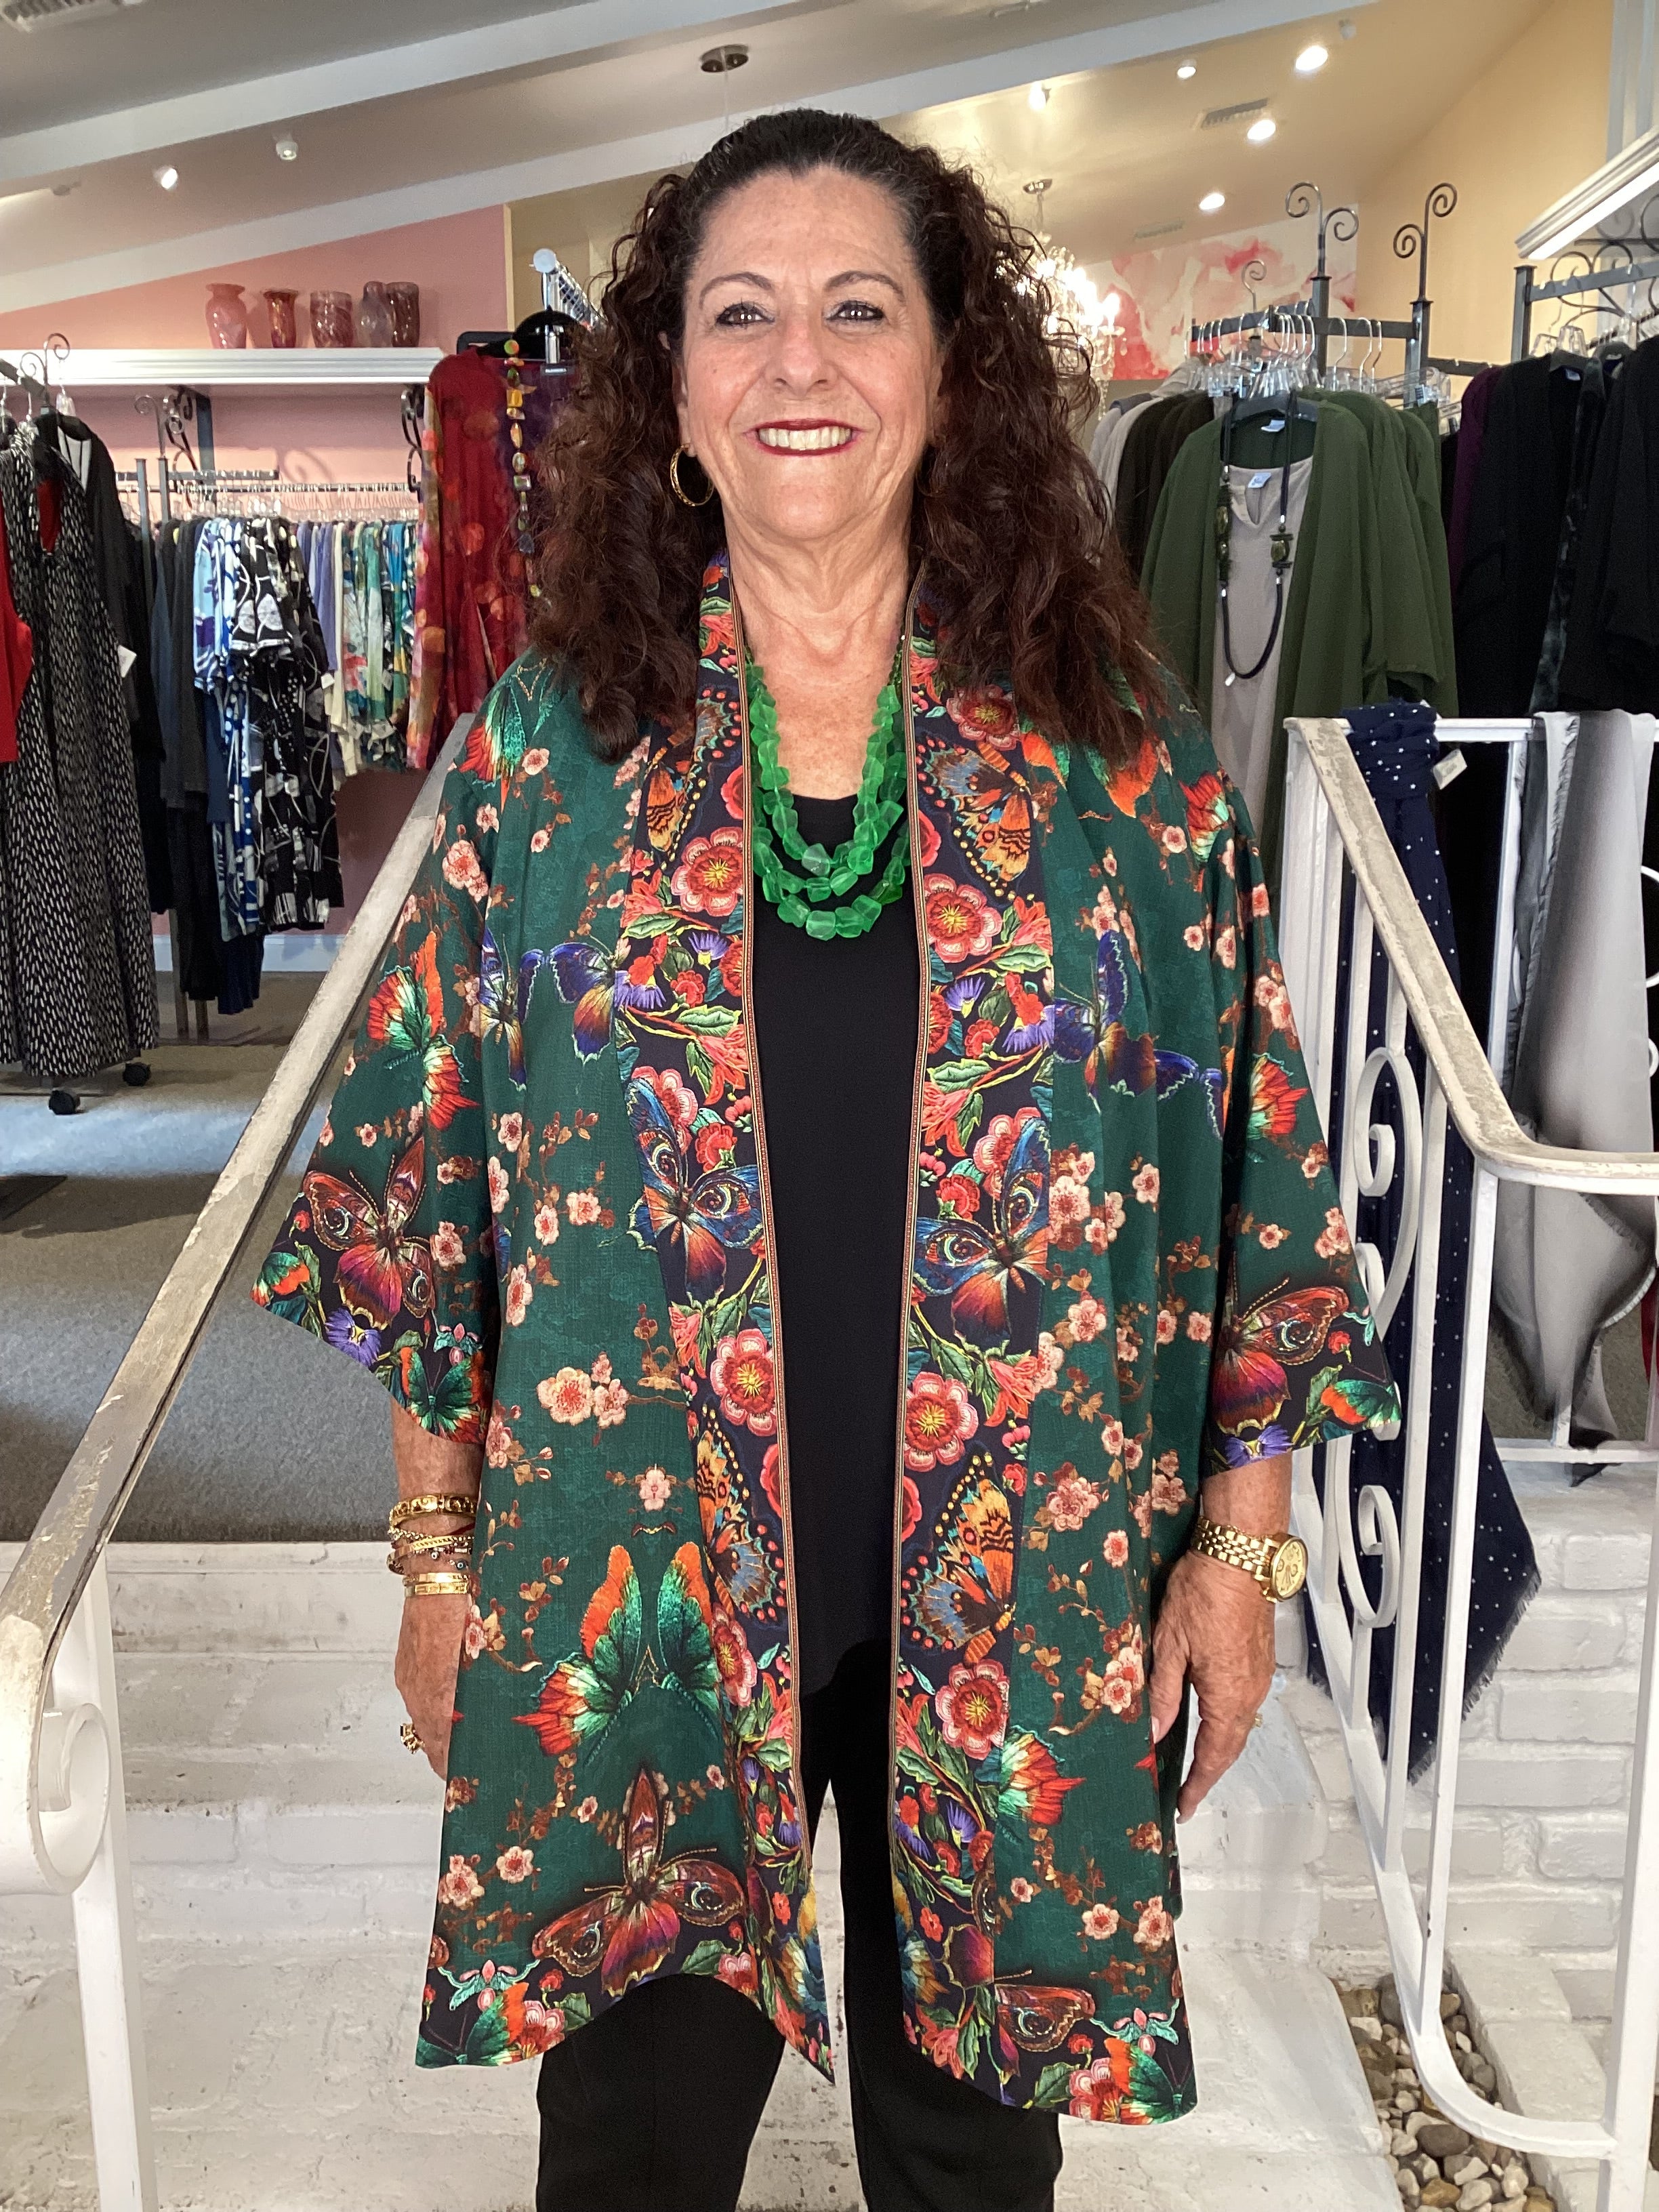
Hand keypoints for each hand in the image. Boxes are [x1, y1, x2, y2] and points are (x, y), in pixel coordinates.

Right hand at [394, 1592, 468, 1780]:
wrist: (435, 1575)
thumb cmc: (463, 1603)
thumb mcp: (481, 1646)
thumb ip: (482, 1680)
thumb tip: (492, 1706)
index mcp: (437, 1684)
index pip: (439, 1736)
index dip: (447, 1760)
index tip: (455, 1775)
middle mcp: (417, 1683)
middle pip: (427, 1732)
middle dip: (441, 1753)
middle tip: (456, 1768)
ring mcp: (409, 1673)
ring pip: (420, 1715)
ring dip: (434, 1733)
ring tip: (449, 1748)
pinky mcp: (406, 1663)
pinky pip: (415, 1696)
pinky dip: (427, 1710)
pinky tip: (439, 1713)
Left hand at [1148, 1551, 1274, 1821]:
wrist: (1240, 1553)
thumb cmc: (1205, 1592)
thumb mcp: (1170, 1645)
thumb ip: (1164, 1693)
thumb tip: (1156, 1733)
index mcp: (1228, 1695)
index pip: (1214, 1756)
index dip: (1198, 1785)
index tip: (1184, 1806)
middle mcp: (1250, 1691)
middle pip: (1230, 1745)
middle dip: (1208, 1772)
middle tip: (1187, 1792)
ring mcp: (1259, 1674)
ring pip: (1239, 1723)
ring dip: (1219, 1746)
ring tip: (1196, 1761)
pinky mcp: (1260, 1656)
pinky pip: (1244, 1700)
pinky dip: (1227, 1719)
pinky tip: (1211, 1715)